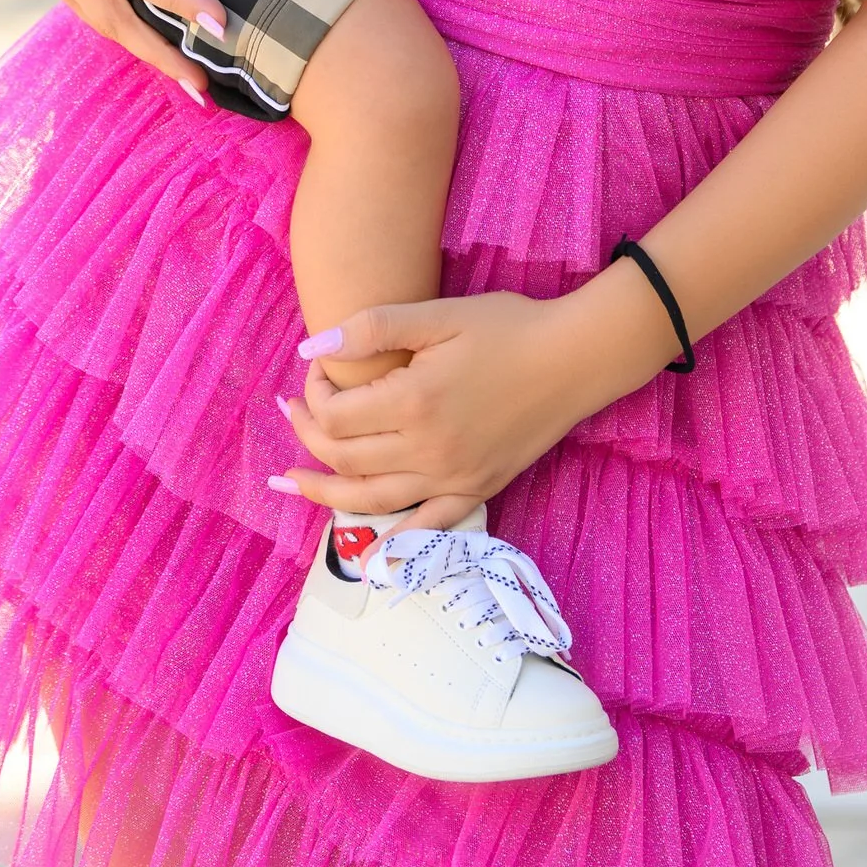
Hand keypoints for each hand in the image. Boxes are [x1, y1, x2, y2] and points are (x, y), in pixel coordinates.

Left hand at [272, 289, 644, 531]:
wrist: (574, 358)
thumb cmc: (506, 327)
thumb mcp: (439, 313)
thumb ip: (373, 328)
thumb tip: (311, 347)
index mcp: (413, 402)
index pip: (335, 416)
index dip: (313, 394)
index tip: (318, 370)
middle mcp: (427, 450)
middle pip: (344, 459)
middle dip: (308, 435)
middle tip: (294, 411)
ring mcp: (451, 478)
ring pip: (370, 501)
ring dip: (324, 492)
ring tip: (292, 482)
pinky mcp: (475, 491)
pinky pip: (425, 528)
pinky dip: (391, 544)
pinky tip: (365, 552)